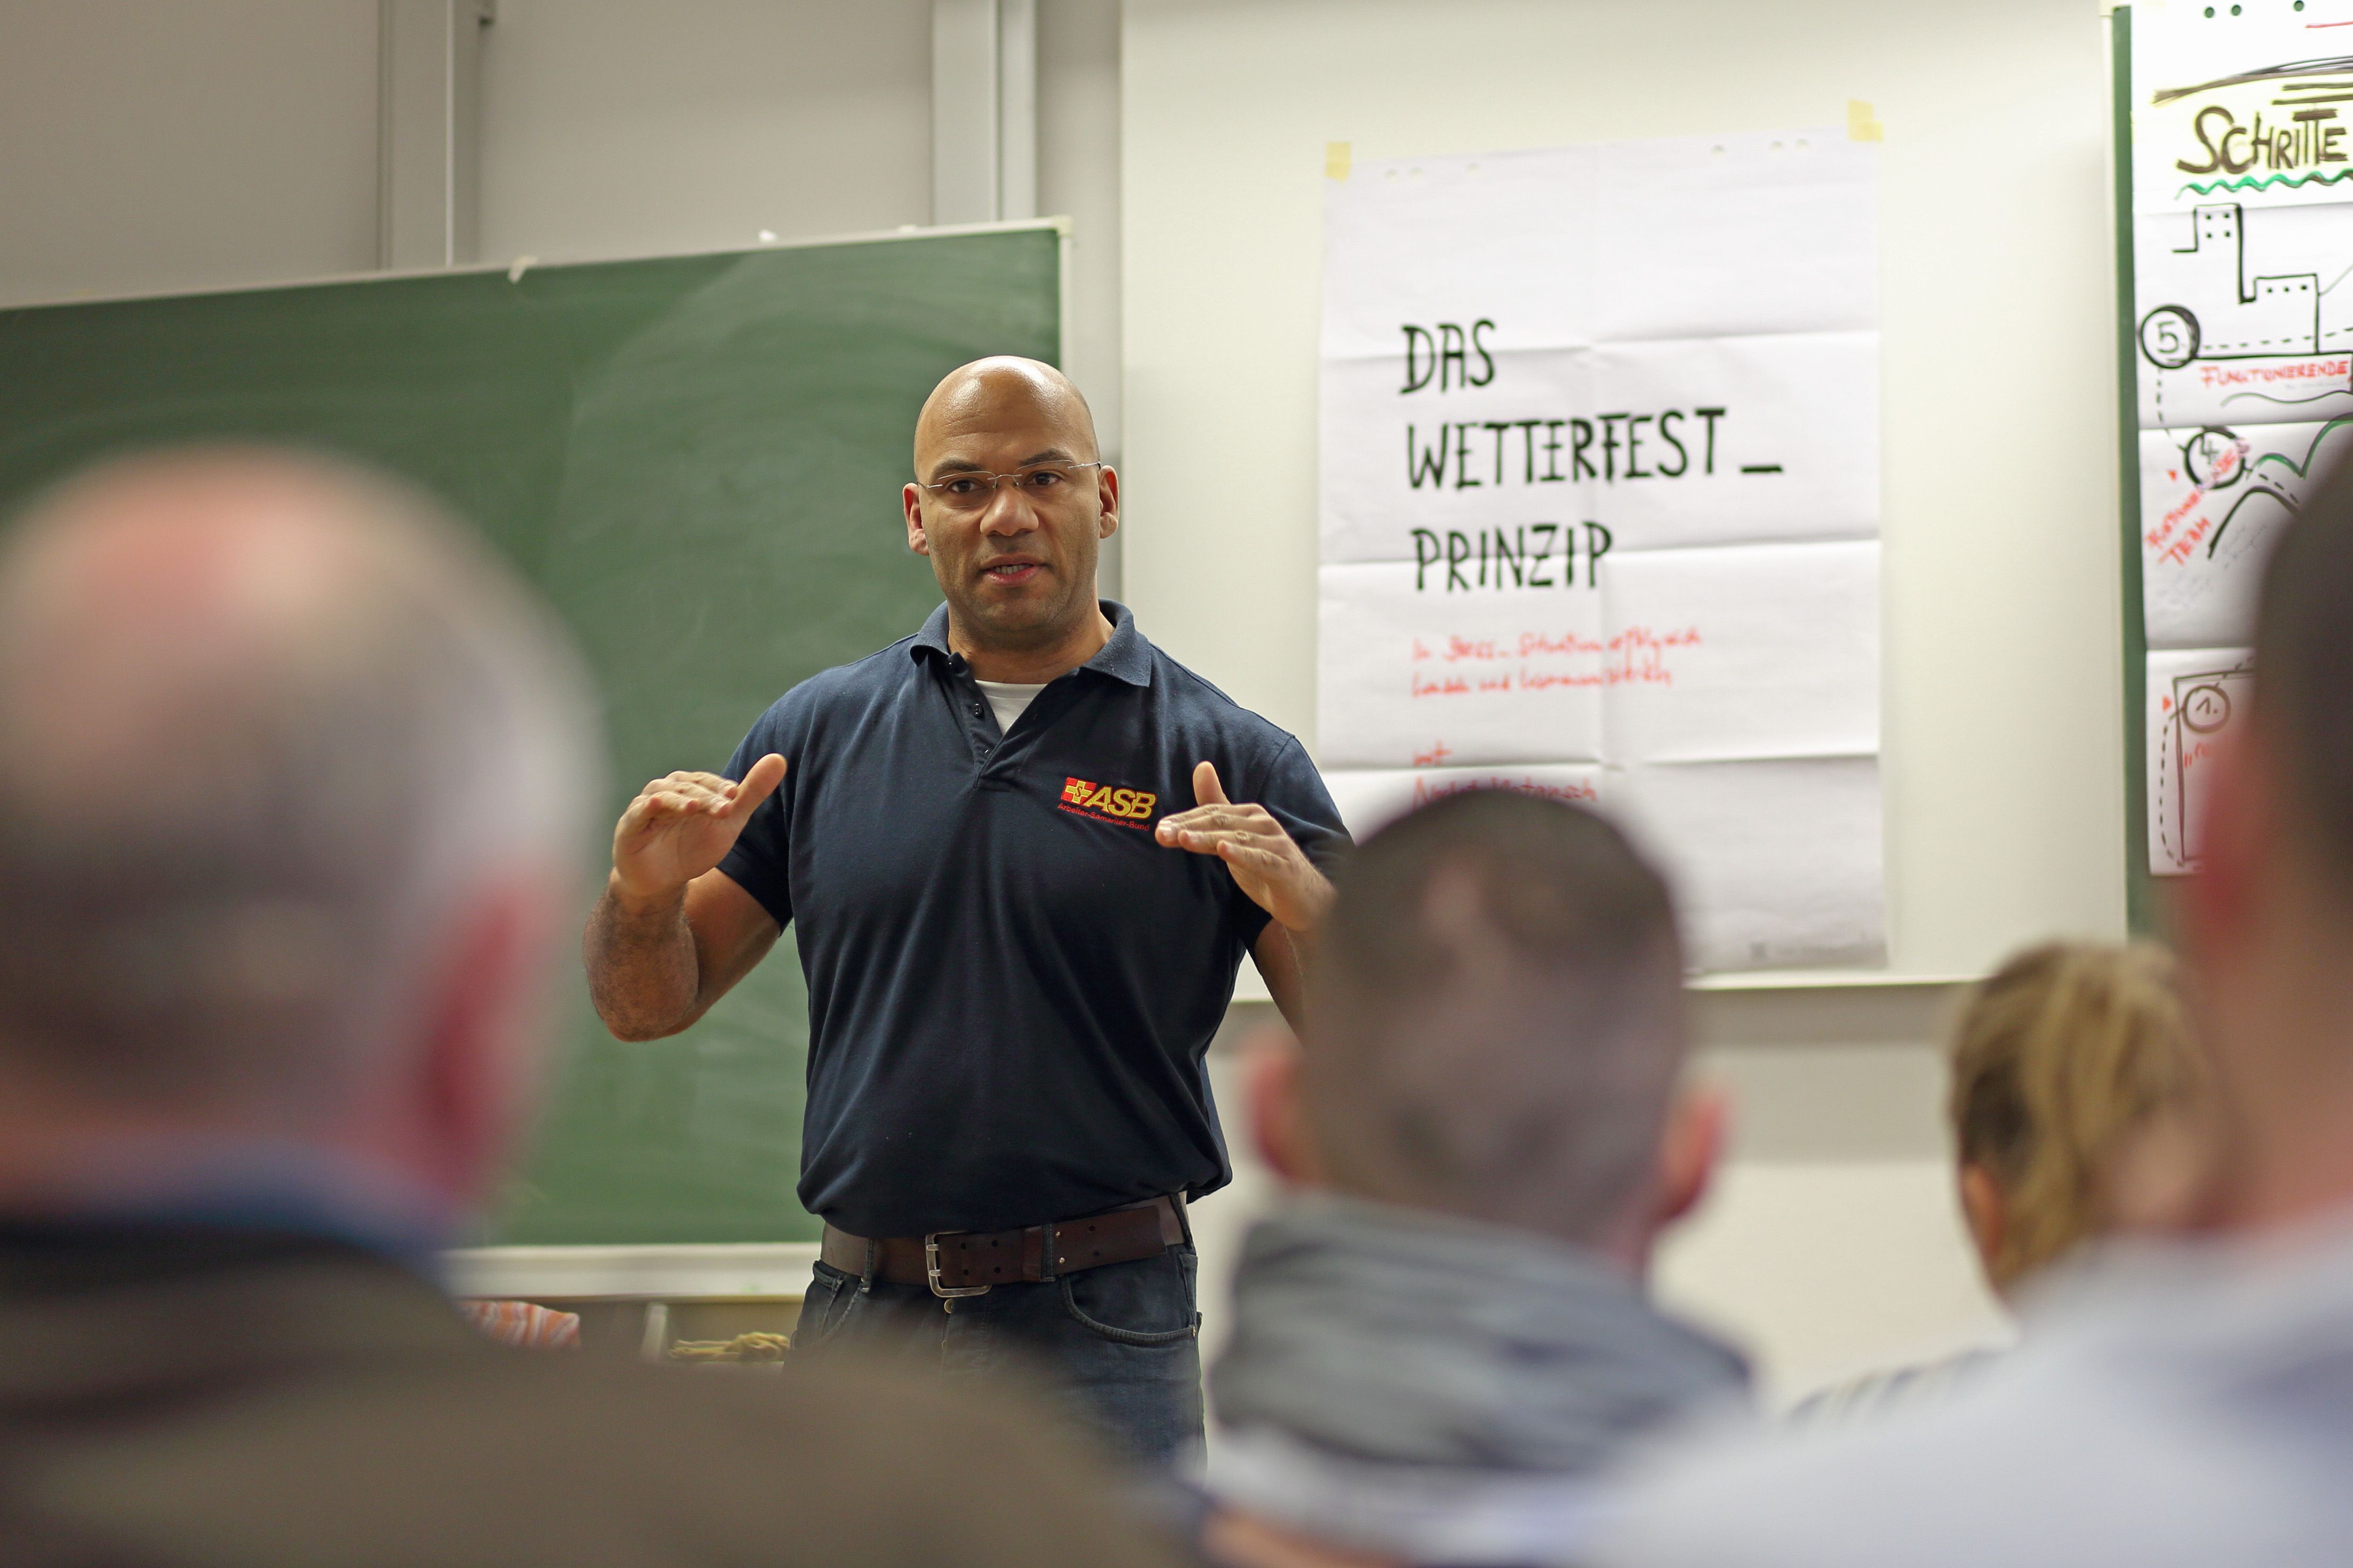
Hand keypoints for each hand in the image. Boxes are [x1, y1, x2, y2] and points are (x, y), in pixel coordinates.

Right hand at [610, 754, 786, 905]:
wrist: (663, 880)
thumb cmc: (694, 846)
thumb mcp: (728, 821)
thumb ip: (751, 793)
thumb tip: (779, 758)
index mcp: (689, 788)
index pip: (706, 782)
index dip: (719, 787)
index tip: (735, 794)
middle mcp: (666, 791)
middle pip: (687, 788)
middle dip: (706, 797)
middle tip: (726, 807)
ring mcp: (645, 807)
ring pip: (662, 796)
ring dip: (679, 800)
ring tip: (695, 808)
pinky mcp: (629, 825)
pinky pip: (637, 813)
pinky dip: (646, 808)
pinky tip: (656, 805)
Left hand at [1155, 761, 1333, 932]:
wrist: (1305, 899)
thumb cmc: (1266, 865)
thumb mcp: (1236, 837)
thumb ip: (1217, 807)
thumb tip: (1201, 766)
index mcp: (1250, 814)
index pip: (1211, 813)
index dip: (1184, 819)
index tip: (1159, 828)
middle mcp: (1263, 824)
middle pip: (1220, 823)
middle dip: (1188, 827)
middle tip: (1161, 834)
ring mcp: (1276, 844)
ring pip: (1236, 839)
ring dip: (1208, 839)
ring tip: (1183, 839)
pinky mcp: (1284, 867)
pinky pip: (1260, 859)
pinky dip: (1242, 854)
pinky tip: (1224, 850)